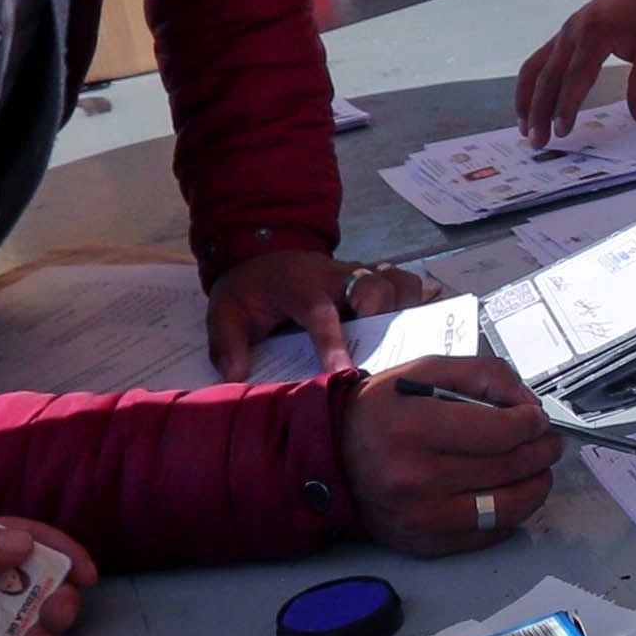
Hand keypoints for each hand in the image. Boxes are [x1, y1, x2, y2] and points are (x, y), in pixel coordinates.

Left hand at [205, 244, 397, 376]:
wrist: (261, 257)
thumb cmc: (248, 291)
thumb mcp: (224, 314)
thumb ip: (228, 346)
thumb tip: (238, 378)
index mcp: (296, 284)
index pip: (318, 309)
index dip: (332, 341)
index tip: (344, 373)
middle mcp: (333, 276)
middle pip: (372, 283)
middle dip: (380, 315)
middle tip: (376, 351)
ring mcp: (356, 275)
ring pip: (394, 281)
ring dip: (401, 310)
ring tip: (398, 343)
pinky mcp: (370, 279)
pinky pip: (403, 282)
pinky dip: (411, 302)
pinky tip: (404, 331)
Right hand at [337, 352, 559, 554]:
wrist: (331, 455)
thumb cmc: (381, 410)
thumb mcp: (427, 371)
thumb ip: (484, 376)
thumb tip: (530, 404)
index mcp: (414, 428)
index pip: (501, 431)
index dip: (532, 423)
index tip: (537, 418)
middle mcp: (416, 478)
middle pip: (509, 468)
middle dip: (542, 451)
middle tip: (548, 442)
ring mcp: (420, 517)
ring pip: (507, 508)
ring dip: (536, 486)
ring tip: (539, 470)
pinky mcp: (423, 543)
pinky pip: (487, 535)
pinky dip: (510, 515)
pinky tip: (509, 494)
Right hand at [515, 0, 635, 143]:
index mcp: (595, 36)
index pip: (574, 77)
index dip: (566, 106)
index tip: (561, 131)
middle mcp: (572, 35)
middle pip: (548, 78)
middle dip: (539, 112)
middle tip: (538, 142)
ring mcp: (562, 35)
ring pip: (534, 70)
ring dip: (526, 100)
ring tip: (524, 129)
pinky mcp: (560, 38)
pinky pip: (537, 62)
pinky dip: (529, 86)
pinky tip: (528, 107)